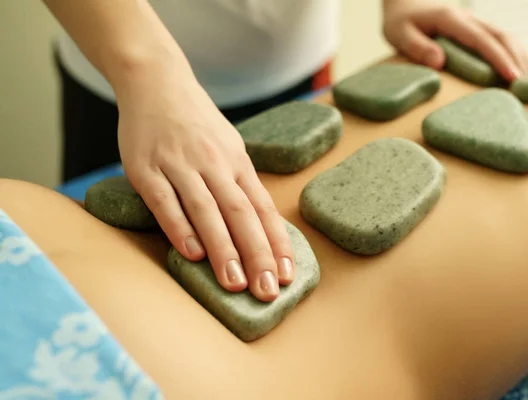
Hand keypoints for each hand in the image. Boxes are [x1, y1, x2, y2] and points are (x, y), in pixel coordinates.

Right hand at [116, 66, 294, 301]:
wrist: (156, 82)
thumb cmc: (197, 123)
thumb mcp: (228, 147)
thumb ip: (240, 183)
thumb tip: (261, 225)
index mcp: (237, 161)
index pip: (263, 208)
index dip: (277, 243)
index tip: (289, 275)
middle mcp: (213, 163)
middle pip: (241, 213)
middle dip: (257, 255)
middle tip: (267, 291)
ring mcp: (179, 165)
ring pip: (207, 211)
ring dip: (223, 249)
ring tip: (235, 283)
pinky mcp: (145, 168)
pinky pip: (164, 202)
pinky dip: (179, 227)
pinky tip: (192, 254)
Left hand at [383, 0, 527, 81]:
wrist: (404, 1)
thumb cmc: (400, 21)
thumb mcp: (399, 33)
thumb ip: (417, 47)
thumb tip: (439, 63)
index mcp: (451, 20)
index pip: (481, 40)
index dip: (499, 59)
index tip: (513, 77)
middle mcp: (468, 18)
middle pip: (501, 36)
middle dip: (518, 59)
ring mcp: (474, 22)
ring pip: (505, 36)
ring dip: (521, 57)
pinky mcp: (475, 29)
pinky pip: (499, 40)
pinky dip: (514, 53)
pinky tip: (522, 70)